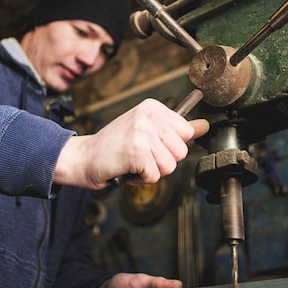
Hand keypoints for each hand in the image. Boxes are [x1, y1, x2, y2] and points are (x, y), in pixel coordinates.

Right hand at [54, 98, 208, 187]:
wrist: (84, 158)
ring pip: (170, 166)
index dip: (169, 147)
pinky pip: (155, 176)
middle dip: (162, 162)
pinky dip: (140, 179)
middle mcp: (148, 116)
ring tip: (133, 163)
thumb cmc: (114, 147)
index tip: (149, 145)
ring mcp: (142, 132)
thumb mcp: (147, 131)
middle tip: (139, 156)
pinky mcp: (136, 151)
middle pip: (181, 152)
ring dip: (151, 172)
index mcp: (153, 107)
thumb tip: (204, 126)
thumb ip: (176, 130)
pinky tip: (126, 169)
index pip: (186, 133)